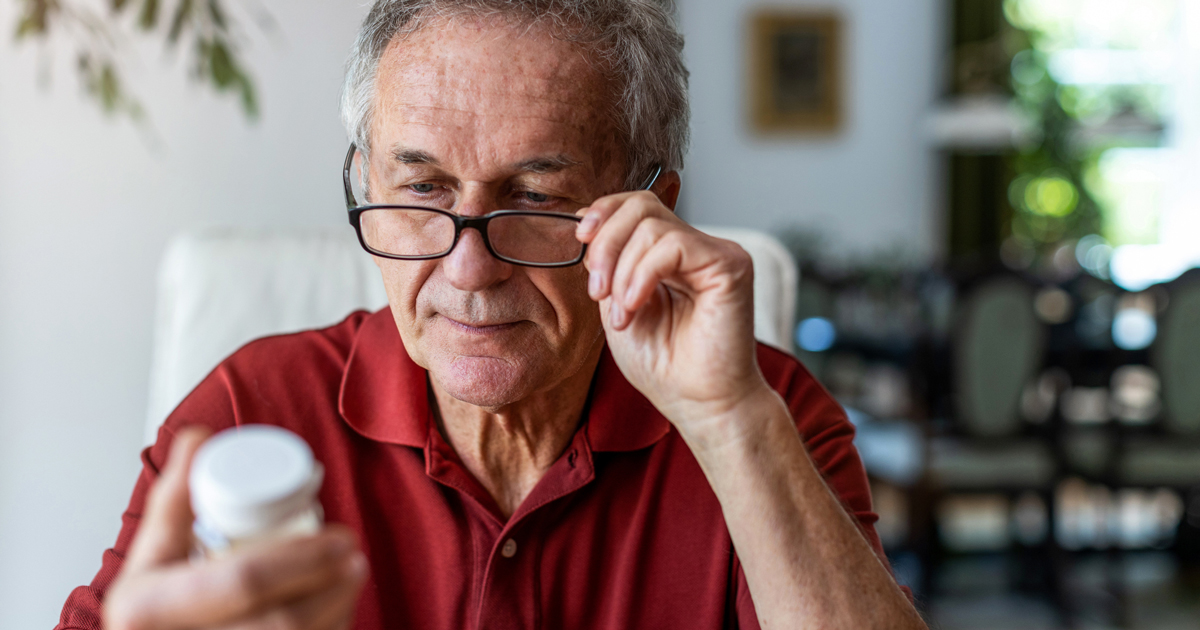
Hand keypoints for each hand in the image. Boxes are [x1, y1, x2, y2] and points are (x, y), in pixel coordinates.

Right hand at [104, 427, 367, 629]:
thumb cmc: (152, 615)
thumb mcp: (149, 557)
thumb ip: (175, 499)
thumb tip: (200, 437)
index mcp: (146, 610)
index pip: (245, 579)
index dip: (304, 558)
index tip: (342, 536)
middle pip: (282, 623)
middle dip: (333, 586)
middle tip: (356, 556)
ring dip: (337, 611)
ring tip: (354, 578)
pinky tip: (338, 614)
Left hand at [575, 191, 773, 443]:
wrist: (699, 404)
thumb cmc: (664, 365)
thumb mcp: (618, 304)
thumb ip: (609, 264)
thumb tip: (587, 223)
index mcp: (670, 254)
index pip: (637, 205)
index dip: (604, 212)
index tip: (581, 241)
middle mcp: (696, 246)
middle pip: (641, 206)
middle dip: (606, 244)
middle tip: (597, 290)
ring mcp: (716, 253)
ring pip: (653, 227)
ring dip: (622, 272)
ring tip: (622, 314)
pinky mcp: (731, 265)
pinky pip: (674, 246)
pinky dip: (643, 275)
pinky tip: (635, 306)